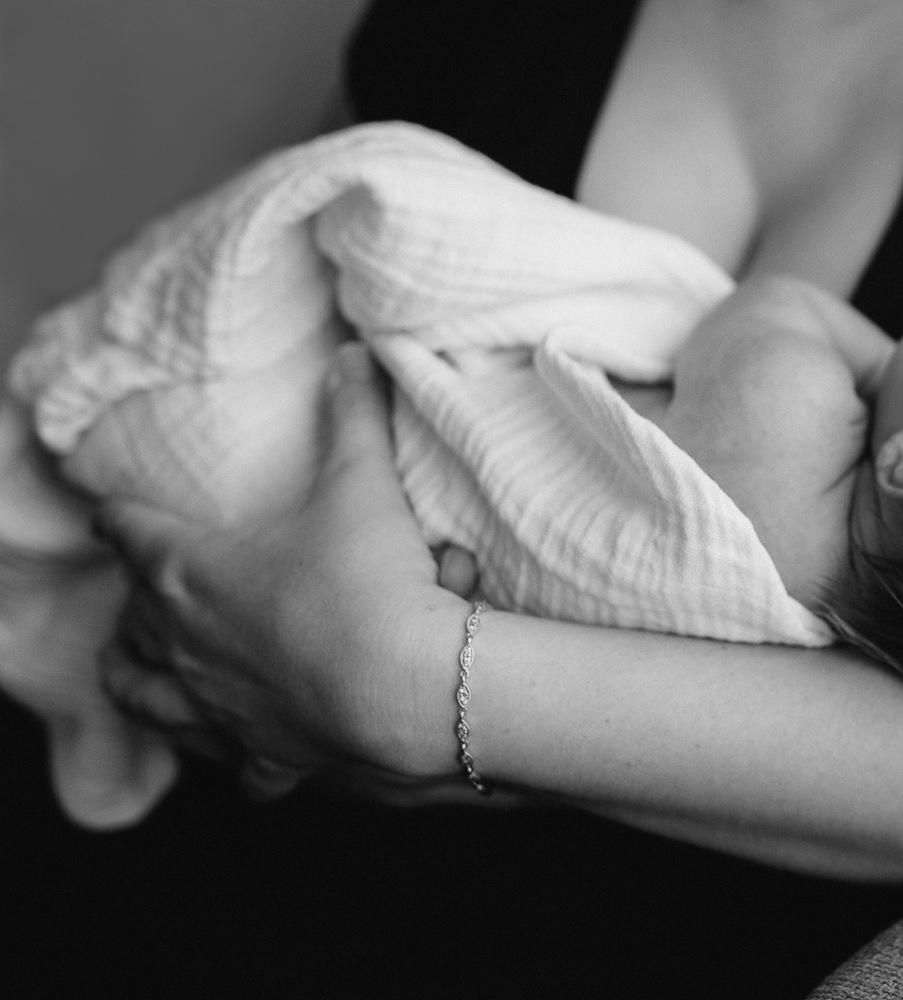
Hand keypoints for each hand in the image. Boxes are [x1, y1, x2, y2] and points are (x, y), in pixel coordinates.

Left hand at [95, 343, 458, 790]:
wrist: (408, 692)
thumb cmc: (370, 585)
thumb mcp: (364, 487)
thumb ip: (354, 418)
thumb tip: (357, 355)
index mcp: (192, 573)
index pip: (133, 535)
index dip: (122, 519)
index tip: (113, 513)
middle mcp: (187, 646)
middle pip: (132, 623)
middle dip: (134, 605)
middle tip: (146, 591)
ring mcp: (219, 708)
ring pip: (150, 698)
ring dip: (143, 682)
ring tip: (141, 672)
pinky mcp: (265, 756)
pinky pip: (236, 764)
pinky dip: (237, 756)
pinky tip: (247, 753)